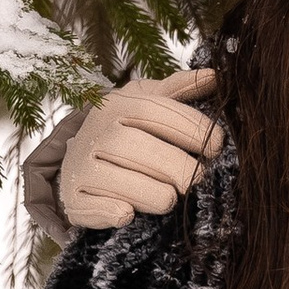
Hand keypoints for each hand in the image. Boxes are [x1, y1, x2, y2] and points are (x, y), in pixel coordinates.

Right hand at [60, 71, 216, 228]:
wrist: (84, 159)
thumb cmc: (130, 130)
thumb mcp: (150, 103)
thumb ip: (180, 90)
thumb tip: (213, 75)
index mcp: (116, 106)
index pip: (152, 111)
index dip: (188, 127)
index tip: (216, 145)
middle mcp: (94, 133)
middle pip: (132, 145)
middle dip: (171, 164)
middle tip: (198, 177)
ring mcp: (79, 166)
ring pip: (111, 177)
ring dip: (148, 191)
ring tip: (171, 198)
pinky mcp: (73, 199)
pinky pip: (89, 206)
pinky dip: (108, 211)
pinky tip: (128, 214)